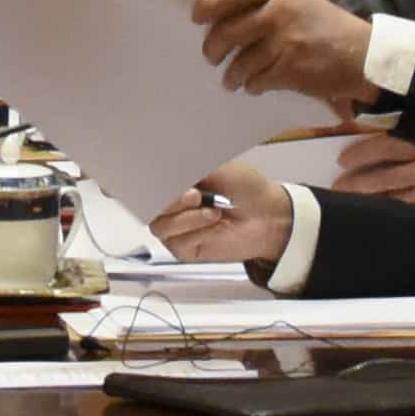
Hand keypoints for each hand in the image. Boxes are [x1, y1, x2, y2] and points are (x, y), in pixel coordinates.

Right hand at [149, 164, 295, 270]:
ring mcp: (176, 228)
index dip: (145, 182)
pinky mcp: (184, 249)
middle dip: (168, 200)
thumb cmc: (246, 188)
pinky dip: (196, 230)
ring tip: (212, 210)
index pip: (145, 183)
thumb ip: (186, 168)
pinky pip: (176, 241)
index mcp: (173, 182)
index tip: (158, 178)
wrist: (269, 215)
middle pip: (147, 207)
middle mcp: (170, 206)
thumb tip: (162, 166)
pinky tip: (215, 223)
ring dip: (186, 217)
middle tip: (194, 194)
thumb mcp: (216, 167)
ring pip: (160, 226)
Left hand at [192, 0, 376, 101]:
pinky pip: (256, 80)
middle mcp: (282, 11)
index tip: (197, 16)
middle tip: (210, 55)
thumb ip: (265, 0)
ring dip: (231, 74)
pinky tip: (254, 86)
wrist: (364, 55)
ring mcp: (286, 41)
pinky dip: (251, 86)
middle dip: (213, 46)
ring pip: (240, 60)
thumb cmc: (326, 26)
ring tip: (231, 78)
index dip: (210, 2)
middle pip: (230, 28)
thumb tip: (219, 12)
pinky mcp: (291, 68)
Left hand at [328, 140, 414, 204]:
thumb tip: (374, 123)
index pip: (386, 146)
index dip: (360, 153)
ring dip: (367, 200)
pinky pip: (408, 211)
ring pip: (392, 198)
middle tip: (336, 185)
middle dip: (355, 183)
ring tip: (346, 200)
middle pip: (382, 177)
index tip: (342, 158)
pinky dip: (389, 211)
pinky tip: (376, 212)